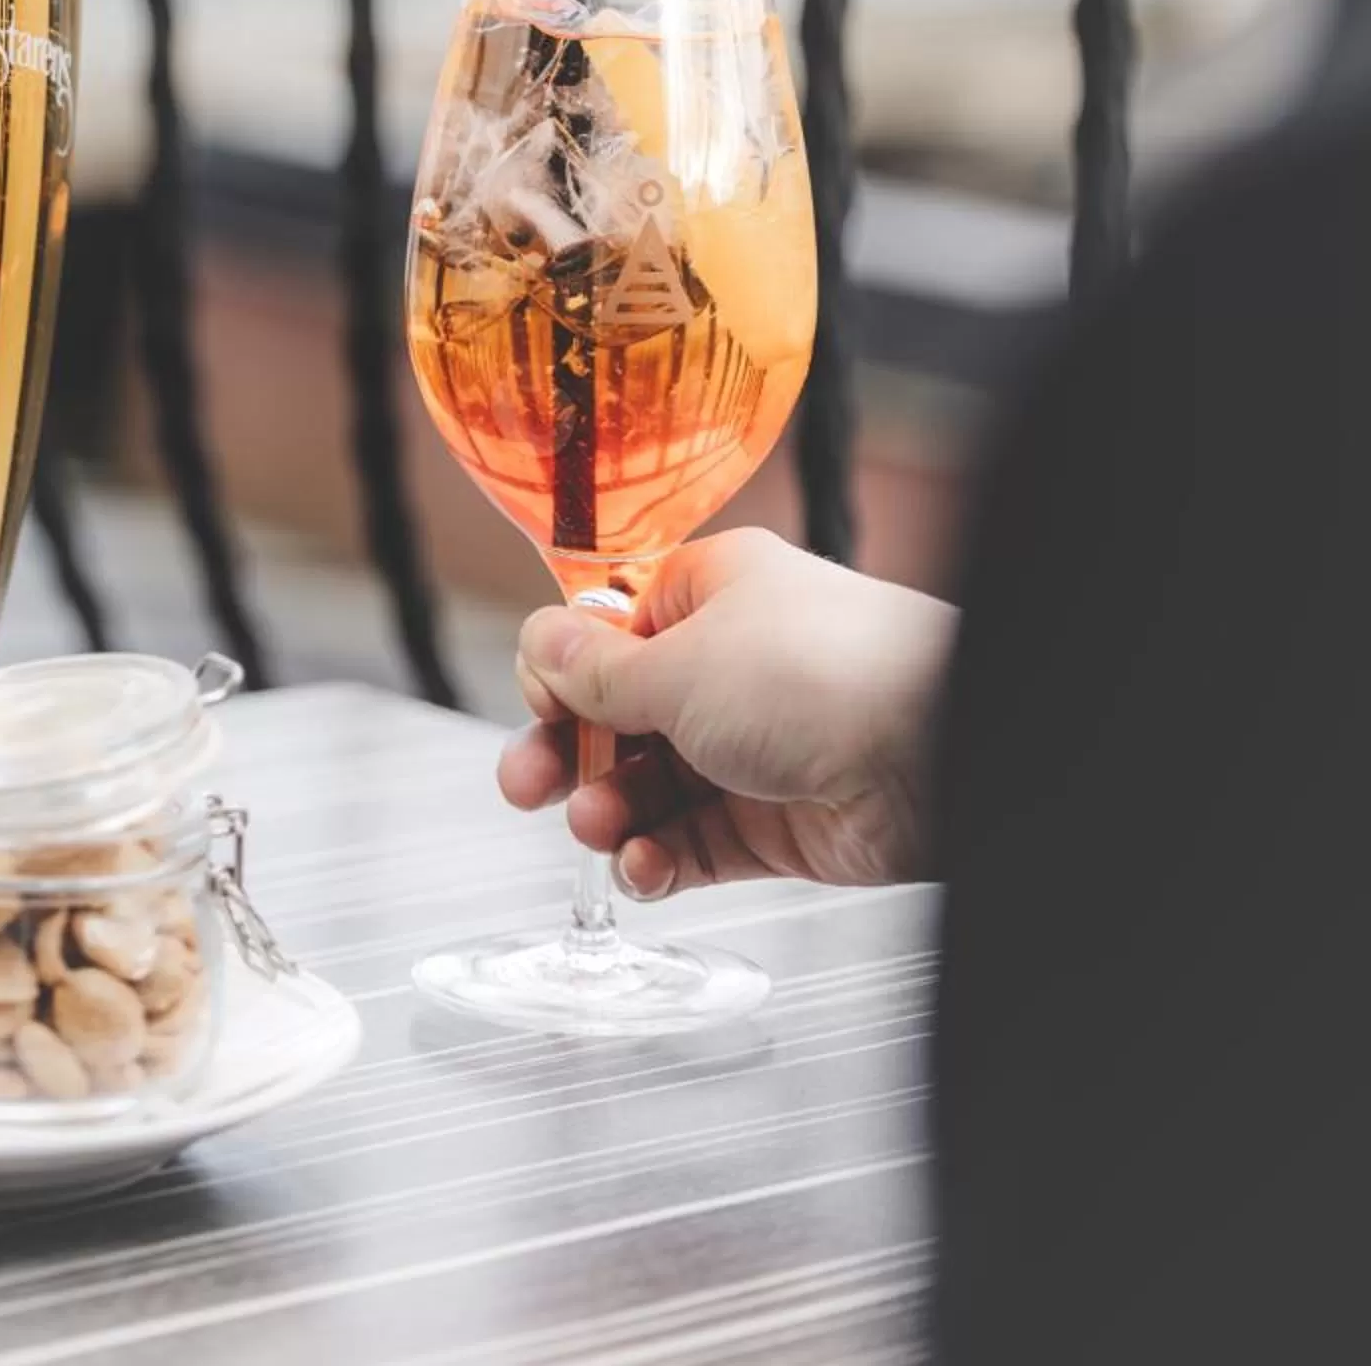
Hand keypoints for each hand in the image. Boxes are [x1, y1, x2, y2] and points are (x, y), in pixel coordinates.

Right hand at [498, 528, 955, 896]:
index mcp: (712, 594)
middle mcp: (734, 665)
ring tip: (595, 828)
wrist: (934, 752)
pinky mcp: (778, 823)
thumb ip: (596, 671)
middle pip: (624, 714)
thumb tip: (540, 642)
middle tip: (527, 785)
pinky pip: (696, 843)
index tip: (541, 703)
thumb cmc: (819, 672)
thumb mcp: (677, 663)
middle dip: (572, 752)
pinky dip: (660, 859)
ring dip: (610, 810)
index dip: (568, 670)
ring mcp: (758, 746)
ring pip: (653, 785)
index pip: (614, 629)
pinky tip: (643, 867)